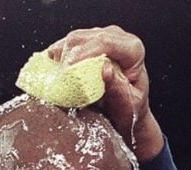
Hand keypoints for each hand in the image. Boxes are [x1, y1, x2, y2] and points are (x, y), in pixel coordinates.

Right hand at [47, 26, 163, 160]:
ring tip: (61, 81)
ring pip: (73, 39)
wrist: (125, 111)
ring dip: (61, 59)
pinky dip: (58, 58)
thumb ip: (118, 88)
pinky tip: (59, 74)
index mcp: (133, 49)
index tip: (68, 69)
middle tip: (61, 81)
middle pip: (85, 38)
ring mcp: (100, 37)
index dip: (84, 53)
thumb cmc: (129, 109)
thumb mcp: (127, 105)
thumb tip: (106, 69)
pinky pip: (66, 44)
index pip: (105, 42)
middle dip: (68, 58)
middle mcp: (117, 38)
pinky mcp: (86, 42)